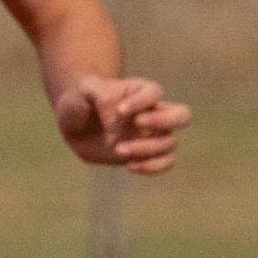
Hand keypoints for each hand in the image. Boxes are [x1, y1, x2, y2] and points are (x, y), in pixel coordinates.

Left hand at [53, 74, 190, 173]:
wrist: (74, 124)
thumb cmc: (81, 101)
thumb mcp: (84, 91)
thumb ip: (100, 95)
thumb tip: (117, 121)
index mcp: (141, 92)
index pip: (154, 93)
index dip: (141, 102)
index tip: (119, 110)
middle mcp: (153, 112)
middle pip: (182, 115)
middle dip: (163, 121)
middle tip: (138, 124)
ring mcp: (152, 135)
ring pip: (170, 142)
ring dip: (147, 148)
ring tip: (118, 149)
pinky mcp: (145, 154)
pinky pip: (166, 162)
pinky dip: (153, 167)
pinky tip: (129, 165)